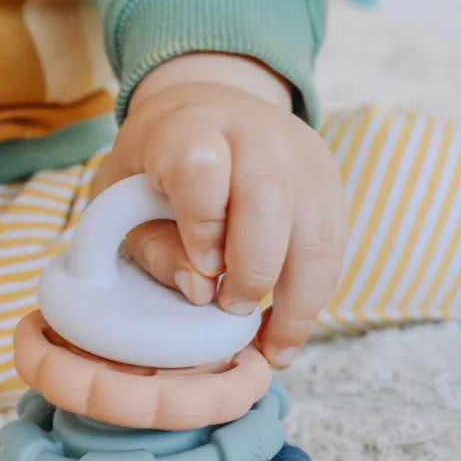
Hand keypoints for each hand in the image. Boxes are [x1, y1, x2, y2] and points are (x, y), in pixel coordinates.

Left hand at [100, 53, 347, 368]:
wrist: (209, 112)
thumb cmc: (154, 170)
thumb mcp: (125, 203)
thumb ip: (154, 249)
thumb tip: (201, 292)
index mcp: (187, 127)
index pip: (201, 167)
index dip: (201, 225)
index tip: (201, 269)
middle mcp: (253, 133)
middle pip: (270, 197)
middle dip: (252, 270)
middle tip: (229, 308)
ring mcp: (301, 157)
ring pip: (317, 232)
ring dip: (296, 303)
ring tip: (269, 347)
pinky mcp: (330, 185)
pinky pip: (335, 250)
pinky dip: (313, 300)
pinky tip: (285, 330)